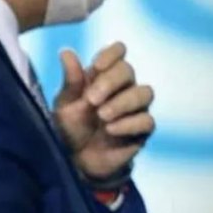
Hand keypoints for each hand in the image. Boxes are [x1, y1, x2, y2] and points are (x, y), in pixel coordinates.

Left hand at [52, 42, 155, 179]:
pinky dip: (129, 123)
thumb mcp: (65, 104)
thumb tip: (66, 52)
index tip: (97, 66)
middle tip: (91, 99)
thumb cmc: (70, 127)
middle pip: (128, 71)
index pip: (117, 52)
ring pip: (144, 93)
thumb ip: (70, 80)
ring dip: (122, 102)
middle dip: (110, 82)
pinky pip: (147, 121)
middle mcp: (122, 88)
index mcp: (101, 76)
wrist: (76, 160)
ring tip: (102, 115)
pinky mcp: (141, 130)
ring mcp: (134, 108)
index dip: (112, 54)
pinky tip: (111, 129)